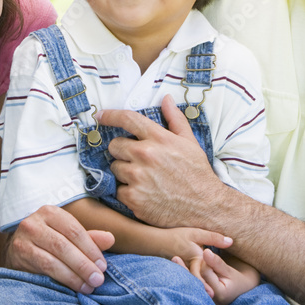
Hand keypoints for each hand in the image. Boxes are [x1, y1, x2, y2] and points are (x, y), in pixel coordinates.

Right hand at [6, 205, 114, 293]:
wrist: (15, 250)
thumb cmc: (48, 241)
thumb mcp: (68, 235)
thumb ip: (89, 238)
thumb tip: (111, 239)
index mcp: (50, 213)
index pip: (74, 230)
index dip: (91, 249)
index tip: (103, 266)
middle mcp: (34, 223)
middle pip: (64, 245)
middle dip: (84, 264)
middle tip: (98, 279)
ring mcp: (23, 240)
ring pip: (52, 260)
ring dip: (74, 276)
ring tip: (88, 286)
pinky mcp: (17, 257)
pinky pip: (42, 270)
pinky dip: (60, 280)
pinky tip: (72, 287)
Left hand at [99, 95, 223, 227]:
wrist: (205, 206)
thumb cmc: (197, 173)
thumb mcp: (189, 142)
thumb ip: (174, 119)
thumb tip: (166, 99)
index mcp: (158, 138)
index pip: (128, 119)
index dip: (110, 115)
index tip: (100, 116)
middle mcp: (145, 155)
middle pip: (114, 145)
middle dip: (122, 151)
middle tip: (137, 160)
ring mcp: (137, 177)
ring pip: (115, 168)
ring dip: (124, 173)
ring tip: (144, 179)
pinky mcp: (133, 198)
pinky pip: (118, 190)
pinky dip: (128, 192)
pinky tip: (145, 194)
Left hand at [173, 248, 259, 304]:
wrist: (241, 292)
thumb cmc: (238, 280)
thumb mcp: (229, 271)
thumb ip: (216, 263)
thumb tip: (205, 252)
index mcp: (218, 292)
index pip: (206, 273)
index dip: (204, 261)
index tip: (204, 252)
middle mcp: (210, 299)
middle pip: (195, 281)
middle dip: (185, 270)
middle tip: (175, 257)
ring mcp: (205, 300)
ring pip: (192, 285)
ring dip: (183, 273)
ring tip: (174, 259)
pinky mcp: (202, 298)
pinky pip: (192, 287)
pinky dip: (186, 277)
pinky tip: (177, 269)